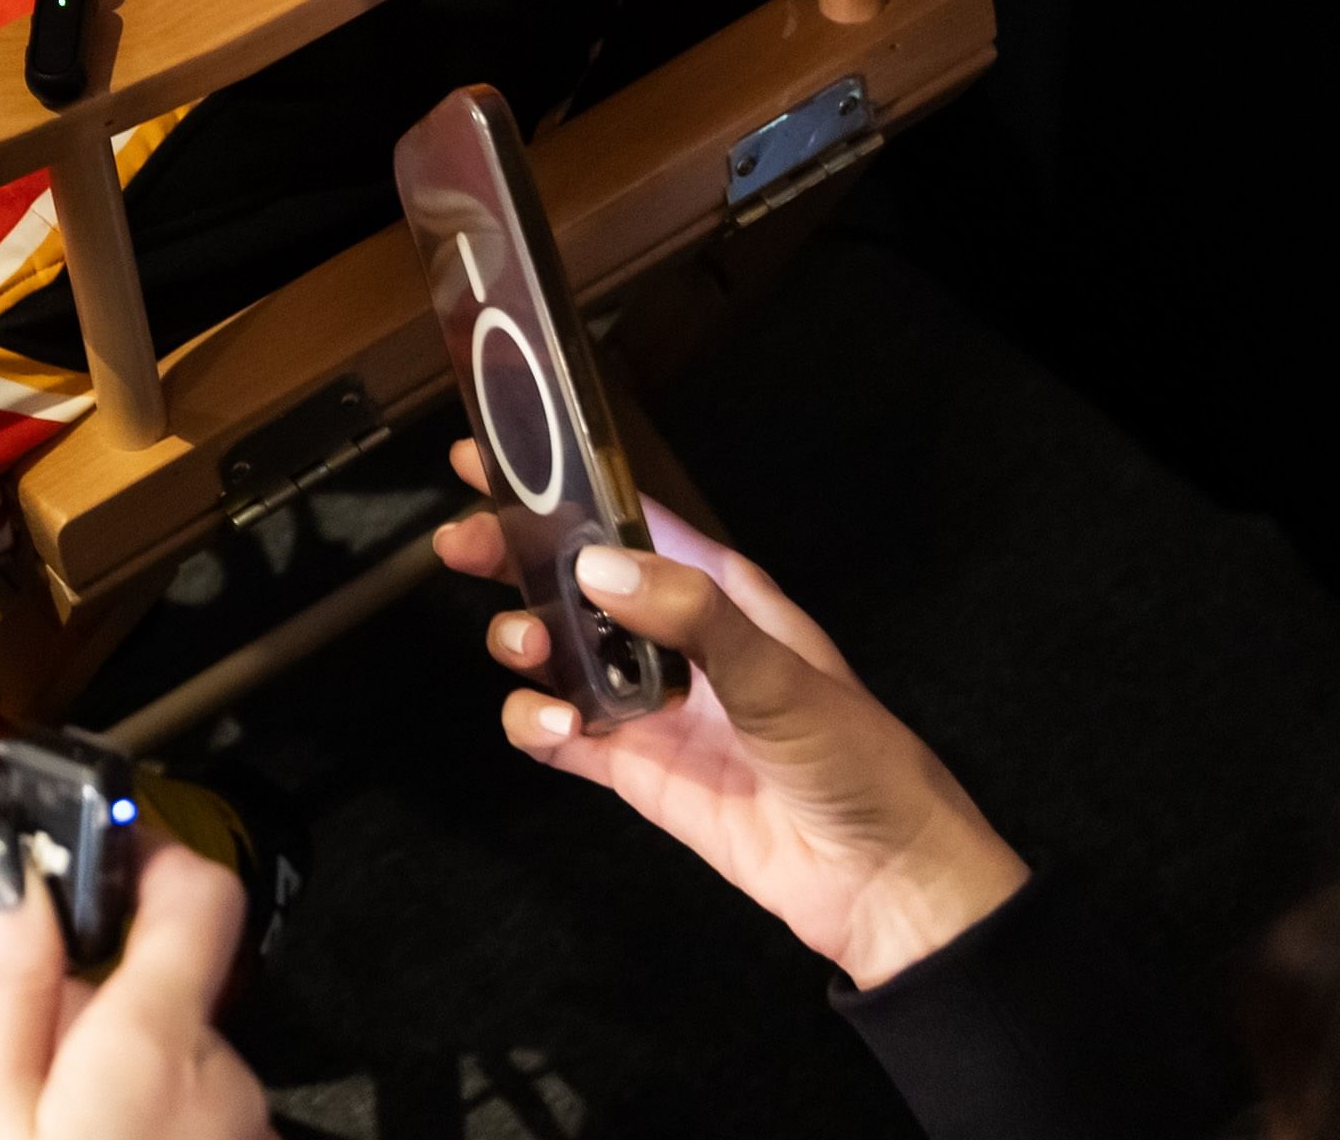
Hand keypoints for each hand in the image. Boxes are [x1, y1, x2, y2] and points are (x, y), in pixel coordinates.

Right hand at [0, 828, 262, 1139]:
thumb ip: (11, 984)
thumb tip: (9, 868)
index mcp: (157, 1043)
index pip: (197, 889)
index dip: (144, 851)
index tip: (93, 849)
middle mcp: (228, 1081)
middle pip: (168, 989)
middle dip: (99, 1005)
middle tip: (29, 1065)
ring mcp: (248, 1128)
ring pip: (180, 1058)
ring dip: (124, 1071)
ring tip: (58, 1126)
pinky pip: (201, 1112)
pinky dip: (152, 1118)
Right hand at [437, 459, 1028, 990]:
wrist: (881, 882)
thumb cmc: (853, 759)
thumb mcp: (780, 676)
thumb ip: (690, 617)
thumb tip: (593, 567)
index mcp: (718, 593)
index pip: (628, 519)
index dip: (559, 484)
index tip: (487, 456)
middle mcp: (675, 639)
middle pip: (575, 581)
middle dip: (515, 559)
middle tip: (458, 548)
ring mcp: (650, 706)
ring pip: (558, 654)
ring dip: (526, 643)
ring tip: (524, 649)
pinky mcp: (634, 771)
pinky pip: (562, 735)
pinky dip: (537, 725)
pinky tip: (551, 726)